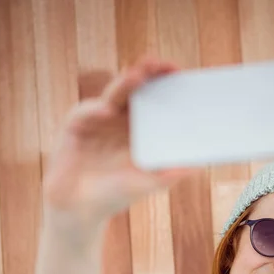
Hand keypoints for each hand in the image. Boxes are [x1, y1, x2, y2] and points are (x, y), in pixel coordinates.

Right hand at [42, 55, 197, 222]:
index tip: (180, 73)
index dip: (164, 83)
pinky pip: (84, 113)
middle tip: (161, 64)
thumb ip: (171, 174)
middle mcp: (118, 119)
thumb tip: (199, 166)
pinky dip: (95, 111)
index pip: (153, 97)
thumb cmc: (115, 194)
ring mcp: (96, 120)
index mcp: (138, 128)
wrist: (80, 209)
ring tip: (138, 75)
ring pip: (112, 95)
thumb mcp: (148, 183)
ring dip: (125, 83)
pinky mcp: (75, 126)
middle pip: (134, 88)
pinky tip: (107, 111)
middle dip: (147, 73)